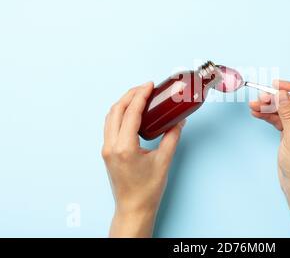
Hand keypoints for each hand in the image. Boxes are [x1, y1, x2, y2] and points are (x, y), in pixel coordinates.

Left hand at [102, 82, 184, 236]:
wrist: (133, 209)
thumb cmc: (147, 190)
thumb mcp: (164, 161)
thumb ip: (172, 137)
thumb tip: (178, 121)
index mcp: (124, 147)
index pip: (130, 113)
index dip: (140, 95)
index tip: (149, 85)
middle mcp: (111, 146)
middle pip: (116, 110)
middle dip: (130, 95)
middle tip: (145, 88)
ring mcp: (106, 149)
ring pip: (110, 116)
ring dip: (124, 103)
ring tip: (139, 96)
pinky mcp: (107, 152)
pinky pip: (110, 125)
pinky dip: (120, 114)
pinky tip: (132, 112)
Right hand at [249, 80, 289, 191]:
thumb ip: (287, 114)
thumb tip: (282, 94)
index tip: (276, 84)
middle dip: (276, 100)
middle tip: (261, 97)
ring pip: (285, 112)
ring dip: (270, 108)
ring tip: (254, 105)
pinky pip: (281, 120)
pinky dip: (270, 117)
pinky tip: (258, 113)